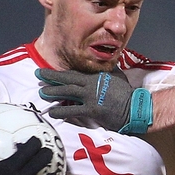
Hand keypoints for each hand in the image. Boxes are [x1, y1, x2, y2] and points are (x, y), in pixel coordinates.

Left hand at [36, 68, 152, 133]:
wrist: (135, 107)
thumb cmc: (127, 93)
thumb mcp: (118, 76)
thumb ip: (108, 70)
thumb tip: (105, 62)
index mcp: (96, 76)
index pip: (74, 73)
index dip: (59, 72)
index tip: (47, 71)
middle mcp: (91, 85)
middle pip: (67, 79)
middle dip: (51, 77)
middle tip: (38, 75)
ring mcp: (91, 97)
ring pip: (67, 92)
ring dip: (53, 92)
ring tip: (41, 92)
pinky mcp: (92, 110)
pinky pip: (73, 110)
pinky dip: (61, 112)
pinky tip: (52, 112)